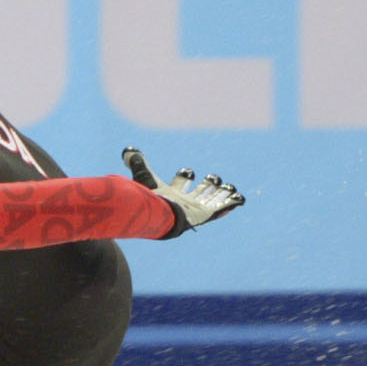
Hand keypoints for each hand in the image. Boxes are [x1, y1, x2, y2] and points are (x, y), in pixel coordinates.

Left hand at [123, 148, 244, 237]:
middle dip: (207, 185)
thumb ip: (138, 163)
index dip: (185, 176)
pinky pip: (222, 209)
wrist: (160, 214)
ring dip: (221, 194)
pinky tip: (239, 199)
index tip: (186, 172)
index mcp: (171, 193)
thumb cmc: (152, 197)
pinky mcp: (206, 215)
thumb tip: (127, 150)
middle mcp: (185, 202)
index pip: (181, 183)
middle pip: (199, 192)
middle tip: (212, 179)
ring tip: (229, 188)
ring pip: (212, 200)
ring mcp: (196, 209)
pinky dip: (231, 203)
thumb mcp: (145, 176)